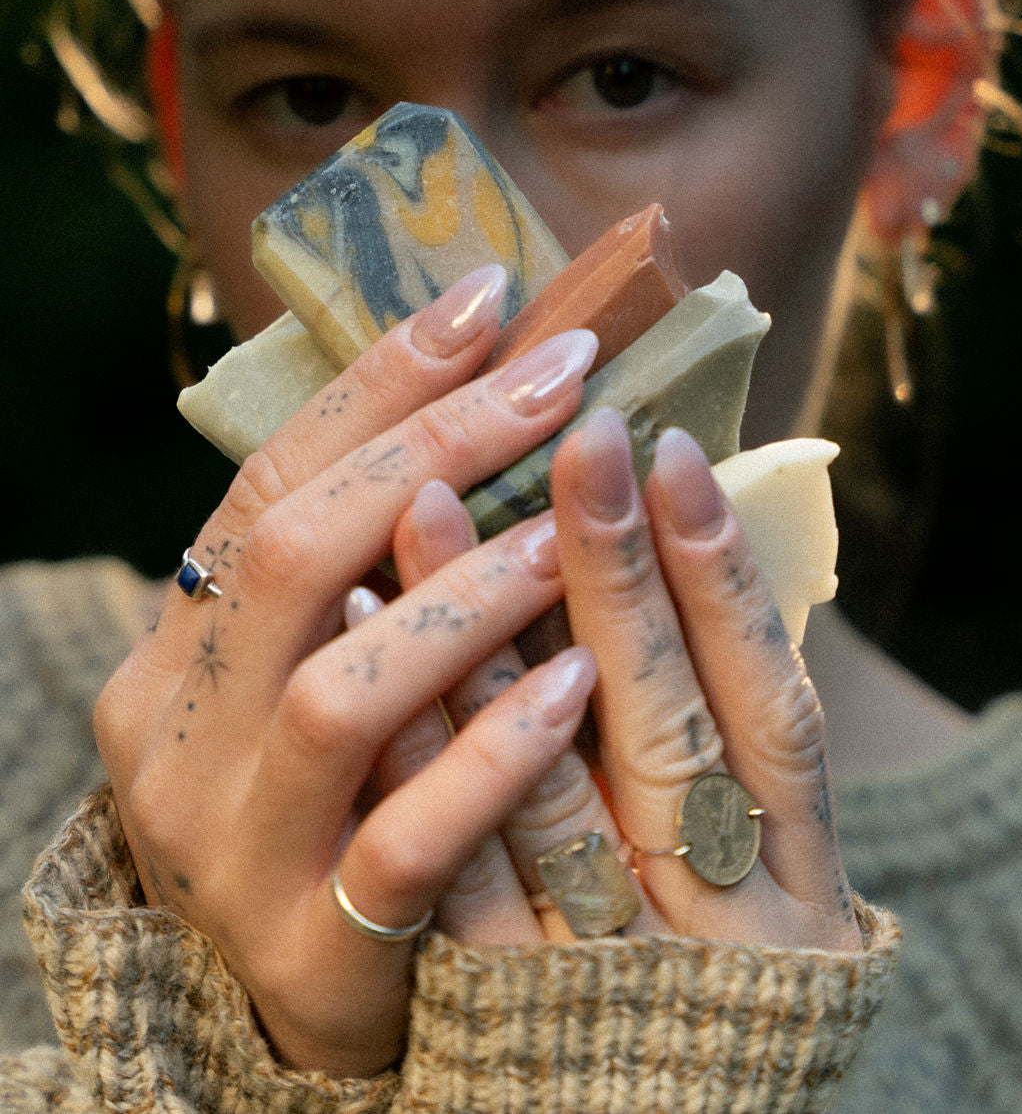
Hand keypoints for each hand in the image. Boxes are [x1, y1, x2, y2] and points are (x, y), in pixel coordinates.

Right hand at [94, 266, 602, 1076]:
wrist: (306, 992)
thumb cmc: (333, 796)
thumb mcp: (316, 667)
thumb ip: (355, 568)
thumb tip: (460, 410)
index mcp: (181, 650)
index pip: (270, 481)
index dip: (377, 386)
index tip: (489, 300)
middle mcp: (176, 734)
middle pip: (294, 555)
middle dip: (434, 449)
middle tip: (563, 380)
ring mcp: (230, 845)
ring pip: (336, 692)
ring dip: (466, 597)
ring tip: (575, 531)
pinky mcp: (306, 943)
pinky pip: (401, 838)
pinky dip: (491, 754)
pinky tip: (575, 685)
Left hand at [389, 408, 861, 952]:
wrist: (646, 1100)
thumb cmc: (703, 950)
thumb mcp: (751, 852)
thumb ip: (714, 726)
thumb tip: (659, 554)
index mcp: (798, 876)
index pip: (774, 706)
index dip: (725, 572)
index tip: (673, 452)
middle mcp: (717, 922)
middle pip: (670, 723)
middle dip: (614, 564)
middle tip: (565, 422)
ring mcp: (604, 965)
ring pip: (551, 794)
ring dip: (486, 640)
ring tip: (430, 496)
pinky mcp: (492, 998)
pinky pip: (451, 870)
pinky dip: (414, 744)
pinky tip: (361, 624)